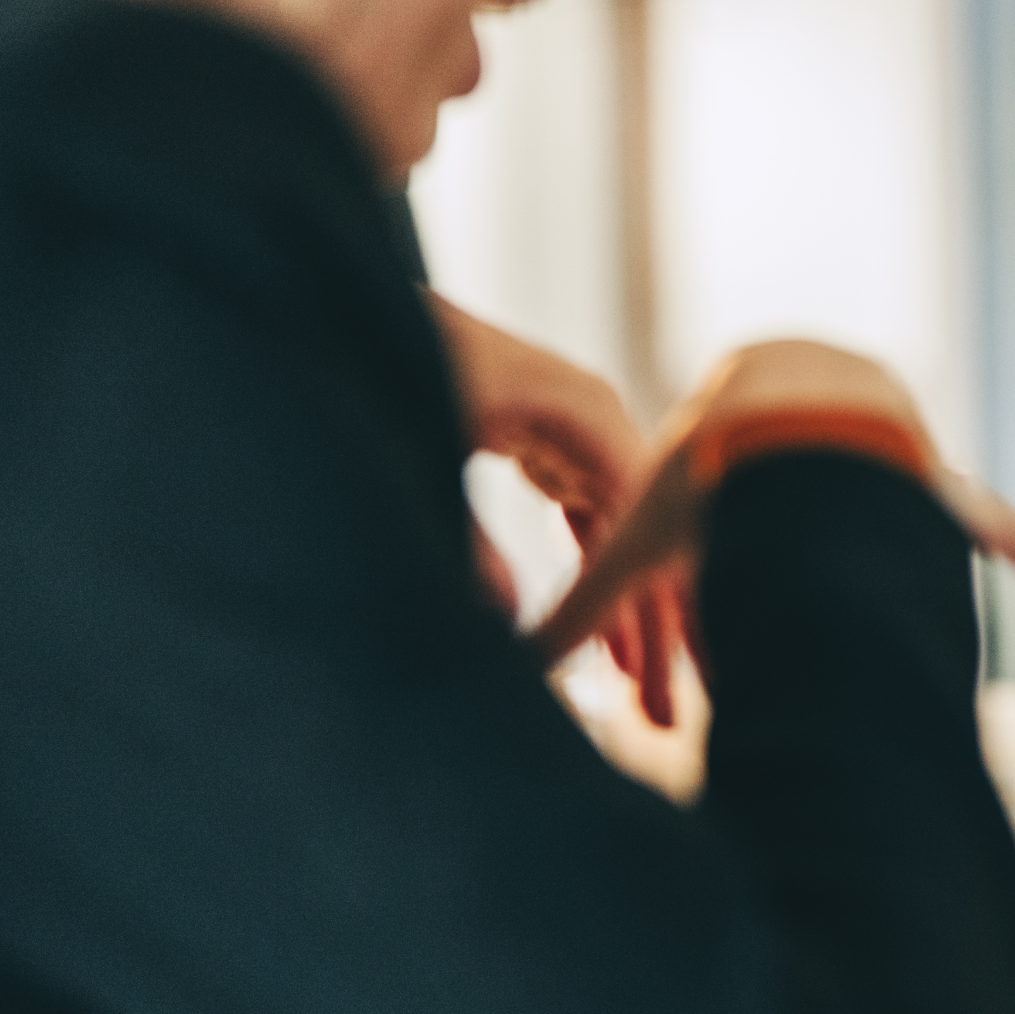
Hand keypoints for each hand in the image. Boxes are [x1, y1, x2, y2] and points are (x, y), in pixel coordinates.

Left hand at [432, 293, 690, 726]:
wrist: (349, 299)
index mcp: (585, 412)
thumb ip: (465, 543)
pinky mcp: (548, 448)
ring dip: (627, 617)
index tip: (664, 673)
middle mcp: (595, 421)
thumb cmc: (395, 355)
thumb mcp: (430, 446)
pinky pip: (591, 527)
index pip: (639, 521)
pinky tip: (607, 648)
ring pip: (619, 540)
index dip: (653, 602)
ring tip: (643, 699)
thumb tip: (503, 632)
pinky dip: (598, 582)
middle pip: (640, 540)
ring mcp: (575, 434)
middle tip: (666, 714)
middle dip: (654, 631)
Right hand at [529, 339, 1014, 662]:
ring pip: (902, 510)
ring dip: (909, 543)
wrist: (782, 424)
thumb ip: (576, 618)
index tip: (717, 588)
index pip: (732, 516)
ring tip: (915, 590)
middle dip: (808, 560)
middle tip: (799, 599)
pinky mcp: (940, 486)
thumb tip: (513, 671)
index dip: (723, 559)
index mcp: (749, 451)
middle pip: (817, 521)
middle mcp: (825, 446)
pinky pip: (988, 515)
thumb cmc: (710, 480)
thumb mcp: (636, 551)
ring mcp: (888, 459)